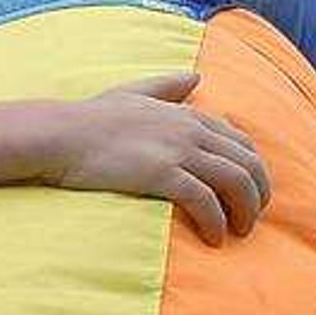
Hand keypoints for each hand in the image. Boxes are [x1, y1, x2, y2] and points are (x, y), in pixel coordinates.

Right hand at [46, 72, 270, 243]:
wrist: (57, 135)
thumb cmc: (87, 118)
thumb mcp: (131, 92)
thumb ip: (165, 86)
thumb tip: (195, 78)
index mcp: (187, 113)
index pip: (240, 141)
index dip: (252, 169)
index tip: (247, 192)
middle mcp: (191, 130)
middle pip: (248, 163)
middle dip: (258, 194)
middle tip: (250, 219)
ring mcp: (178, 151)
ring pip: (235, 182)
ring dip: (243, 211)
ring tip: (237, 232)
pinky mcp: (163, 175)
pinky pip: (205, 201)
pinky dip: (215, 221)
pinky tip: (212, 236)